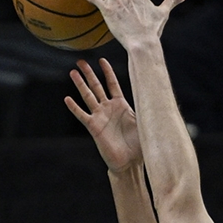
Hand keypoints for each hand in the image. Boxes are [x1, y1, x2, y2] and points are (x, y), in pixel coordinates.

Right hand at [65, 58, 141, 172]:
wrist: (130, 163)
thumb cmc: (139, 145)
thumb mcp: (144, 122)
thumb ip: (145, 108)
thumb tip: (155, 93)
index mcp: (121, 105)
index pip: (112, 84)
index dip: (107, 72)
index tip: (101, 59)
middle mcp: (108, 108)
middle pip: (96, 86)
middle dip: (89, 74)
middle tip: (80, 61)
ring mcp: (100, 117)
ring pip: (88, 96)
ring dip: (80, 85)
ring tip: (73, 73)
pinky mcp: (93, 127)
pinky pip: (82, 115)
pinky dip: (75, 107)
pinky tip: (67, 99)